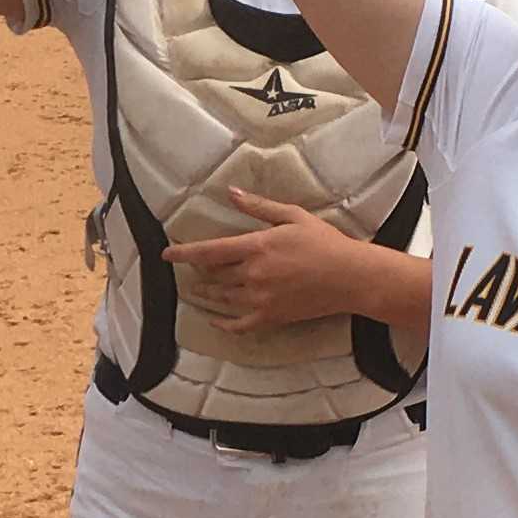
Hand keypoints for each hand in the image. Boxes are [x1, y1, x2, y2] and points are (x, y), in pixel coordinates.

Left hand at [164, 189, 378, 330]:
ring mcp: (260, 299)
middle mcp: (253, 275)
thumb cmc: (324, 242)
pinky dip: (223, 323)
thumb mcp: (292, 216)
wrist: (352, 276)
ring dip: (207, 294)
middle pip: (214, 275)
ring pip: (222, 298)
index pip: (209, 251)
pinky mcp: (271, 317)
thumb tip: (230, 192)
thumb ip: (258, 206)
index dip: (183, 253)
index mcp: (256, 247)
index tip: (165, 254)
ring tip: (198, 290)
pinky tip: (214, 320)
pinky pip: (238, 325)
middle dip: (200, 272)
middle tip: (193, 269)